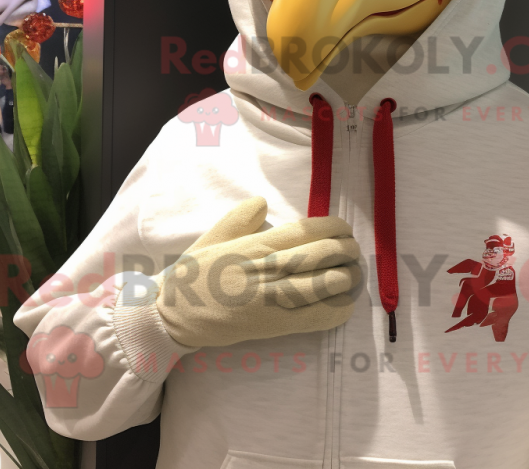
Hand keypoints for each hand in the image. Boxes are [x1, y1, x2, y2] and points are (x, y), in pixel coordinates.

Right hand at [156, 197, 360, 347]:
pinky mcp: (276, 327)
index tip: (344, 228)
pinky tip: (346, 303)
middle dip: (348, 250)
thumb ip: (240, 217)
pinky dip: (338, 309)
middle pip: (325, 254)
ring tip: (354, 273)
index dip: (335, 227)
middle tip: (354, 250)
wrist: (174, 315)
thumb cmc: (195, 274)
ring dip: (349, 277)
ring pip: (328, 284)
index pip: (308, 230)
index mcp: (258, 245)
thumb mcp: (214, 236)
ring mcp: (275, 300)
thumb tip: (262, 202)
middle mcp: (270, 269)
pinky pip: (318, 317)